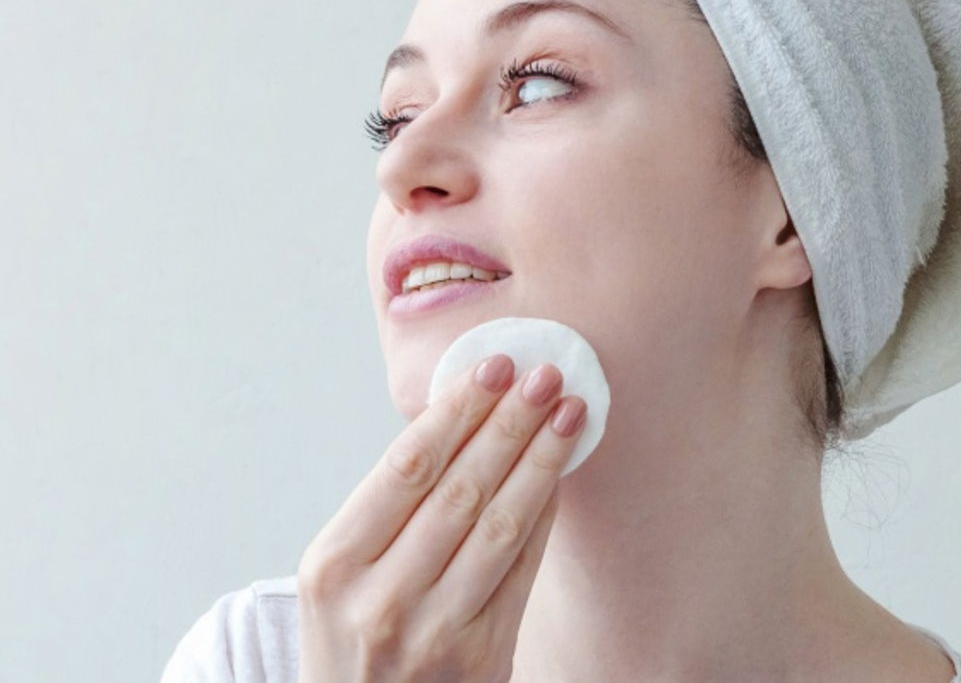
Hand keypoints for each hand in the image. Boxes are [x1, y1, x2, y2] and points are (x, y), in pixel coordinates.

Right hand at [295, 354, 586, 682]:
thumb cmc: (351, 638)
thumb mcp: (339, 575)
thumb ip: (388, 508)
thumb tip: (463, 415)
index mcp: (334, 564)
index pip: (407, 466)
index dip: (457, 410)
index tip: (493, 366)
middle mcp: (379, 598)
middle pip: (460, 488)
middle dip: (508, 423)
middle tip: (544, 374)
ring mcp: (433, 631)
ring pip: (499, 524)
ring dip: (540, 460)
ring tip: (568, 412)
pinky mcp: (481, 656)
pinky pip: (521, 568)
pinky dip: (543, 513)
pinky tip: (559, 473)